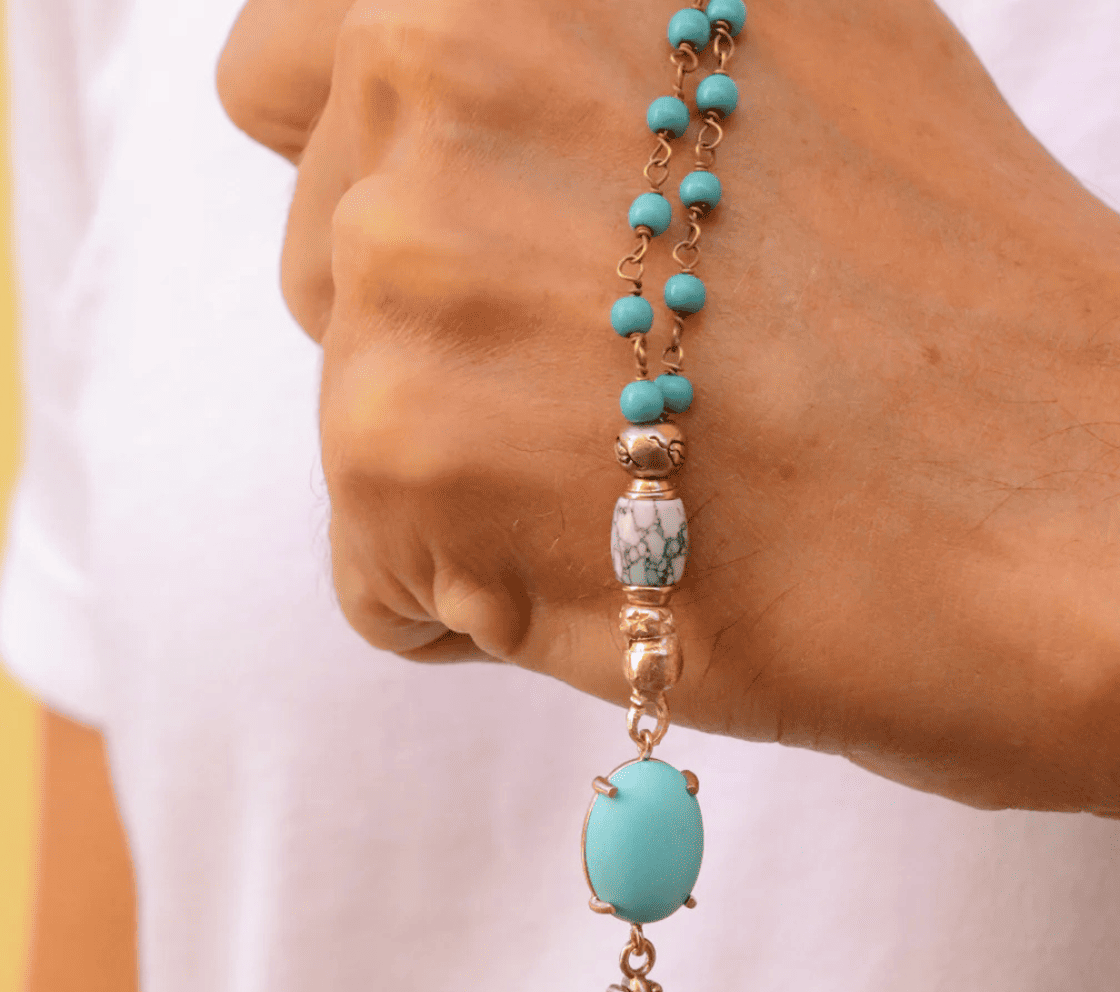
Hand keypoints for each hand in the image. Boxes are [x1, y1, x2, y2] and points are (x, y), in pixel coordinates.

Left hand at [219, 0, 1119, 813]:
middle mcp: (434, 67)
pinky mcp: (397, 457)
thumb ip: (570, 56)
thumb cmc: (941, 307)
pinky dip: (469, 602)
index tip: (462, 246)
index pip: (283, 70)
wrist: (1058, 509)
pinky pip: (372, 573)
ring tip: (644, 481)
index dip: (358, 174)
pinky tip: (620, 574)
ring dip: (465, 476)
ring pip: (348, 423)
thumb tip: (423, 94)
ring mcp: (404, 262)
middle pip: (319, 267)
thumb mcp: (768, 58)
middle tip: (618, 387)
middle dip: (434, 340)